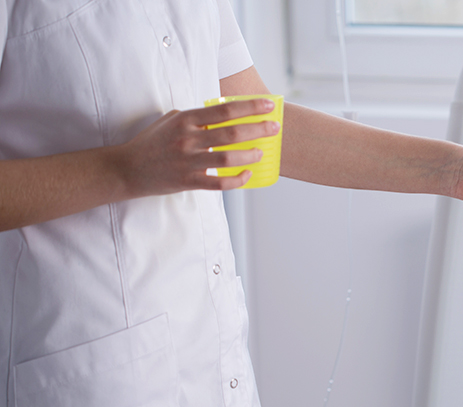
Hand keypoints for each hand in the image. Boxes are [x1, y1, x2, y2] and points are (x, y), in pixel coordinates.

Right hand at [116, 98, 280, 196]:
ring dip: (250, 155)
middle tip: (275, 128)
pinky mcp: (188, 181)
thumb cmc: (152, 142)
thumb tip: (223, 115)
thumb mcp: (171, 120)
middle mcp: (188, 139)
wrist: (126, 168)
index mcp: (186, 120)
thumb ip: (196, 118)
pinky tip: (247, 174)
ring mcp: (188, 161)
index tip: (268, 105)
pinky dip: (237, 180)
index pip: (224, 110)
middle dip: (258, 129)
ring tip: (262, 152)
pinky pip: (219, 183)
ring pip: (228, 159)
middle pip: (232, 133)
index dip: (250, 107)